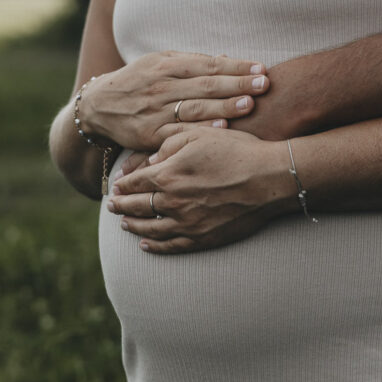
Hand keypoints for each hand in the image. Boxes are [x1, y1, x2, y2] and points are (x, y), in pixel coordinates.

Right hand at [78, 51, 269, 150]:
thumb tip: (227, 59)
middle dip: (237, 84)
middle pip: (205, 85)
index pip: (208, 65)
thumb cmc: (138, 82)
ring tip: (249, 104)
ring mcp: (155, 110)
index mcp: (166, 65)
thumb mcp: (160, 64)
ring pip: (195, 107)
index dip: (235, 67)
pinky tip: (221, 128)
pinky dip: (200, 129)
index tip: (261, 69)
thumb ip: (192, 63)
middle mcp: (162, 86)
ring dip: (224, 106)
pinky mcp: (150, 133)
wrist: (98, 106)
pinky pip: (179, 131)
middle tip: (264, 84)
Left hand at [107, 128, 295, 253]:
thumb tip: (150, 160)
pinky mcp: (203, 238)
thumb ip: (168, 143)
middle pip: (137, 207)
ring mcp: (187, 224)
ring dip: (134, 227)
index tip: (116, 186)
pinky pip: (172, 246)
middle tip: (112, 206)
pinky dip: (155, 246)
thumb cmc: (237, 150)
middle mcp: (172, 202)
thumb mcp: (199, 134)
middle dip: (121, 206)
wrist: (269, 178)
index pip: (135, 182)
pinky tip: (146, 245)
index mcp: (168, 175)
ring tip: (124, 225)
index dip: (123, 184)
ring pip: (150, 229)